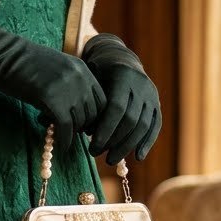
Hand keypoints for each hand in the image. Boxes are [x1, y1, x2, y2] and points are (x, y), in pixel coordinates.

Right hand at [0, 17, 106, 151]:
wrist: (3, 55)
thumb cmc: (25, 64)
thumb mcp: (56, 69)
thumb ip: (71, 84)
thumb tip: (78, 111)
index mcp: (82, 68)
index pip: (102, 100)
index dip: (95, 117)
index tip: (84, 126)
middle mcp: (79, 77)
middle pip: (93, 113)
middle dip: (83, 127)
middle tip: (70, 132)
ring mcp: (67, 87)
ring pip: (80, 122)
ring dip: (70, 133)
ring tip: (57, 132)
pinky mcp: (52, 99)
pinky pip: (66, 127)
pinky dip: (65, 141)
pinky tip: (61, 147)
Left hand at [80, 33, 161, 163]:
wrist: (121, 60)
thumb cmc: (97, 73)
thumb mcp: (88, 78)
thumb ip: (82, 100)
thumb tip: (63, 124)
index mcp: (123, 76)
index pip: (116, 108)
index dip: (104, 130)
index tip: (91, 146)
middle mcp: (141, 85)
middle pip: (130, 119)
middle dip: (113, 141)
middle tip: (97, 154)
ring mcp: (152, 95)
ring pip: (143, 126)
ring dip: (127, 146)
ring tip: (110, 160)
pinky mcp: (157, 104)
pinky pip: (155, 126)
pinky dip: (147, 142)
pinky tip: (137, 157)